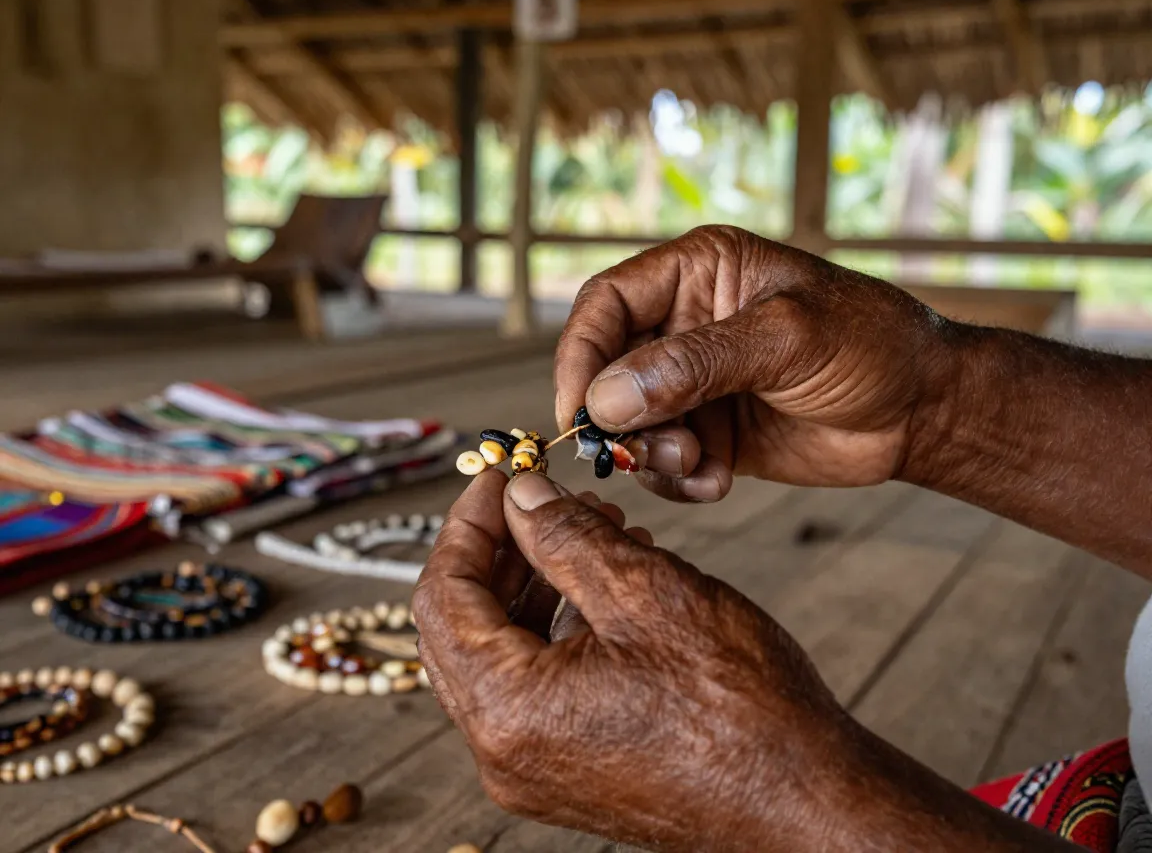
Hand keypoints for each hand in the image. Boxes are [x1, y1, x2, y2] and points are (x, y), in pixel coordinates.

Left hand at [414, 470, 853, 852]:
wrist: (808, 803)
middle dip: (500, 551)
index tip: (499, 477)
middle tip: (542, 499)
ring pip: (503, 654)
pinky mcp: (571, 773)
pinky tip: (609, 586)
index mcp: (508, 709)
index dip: (466, 523)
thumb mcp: (648, 594)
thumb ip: (565, 538)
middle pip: (464, 627)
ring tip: (593, 531)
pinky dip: (559, 627)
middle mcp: (505, 752)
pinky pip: (538, 686)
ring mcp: (536, 769)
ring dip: (535, 584)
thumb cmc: (742, 709)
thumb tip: (521, 497)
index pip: (442, 596)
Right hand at [555, 225, 954, 501]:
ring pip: (630, 423)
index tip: (580, 410)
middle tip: (634, 454)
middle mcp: (685, 325)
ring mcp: (696, 383)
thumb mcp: (785, 339)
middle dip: (615, 418)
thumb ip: (696, 364)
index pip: (606, 304)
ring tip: (698, 465)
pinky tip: (718, 482)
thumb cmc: (870, 343)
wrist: (925, 409)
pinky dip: (679, 479)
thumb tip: (607, 398)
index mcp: (698, 273)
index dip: (582, 354)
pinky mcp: (711, 433)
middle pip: (606, 369)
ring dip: (651, 455)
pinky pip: (664, 461)